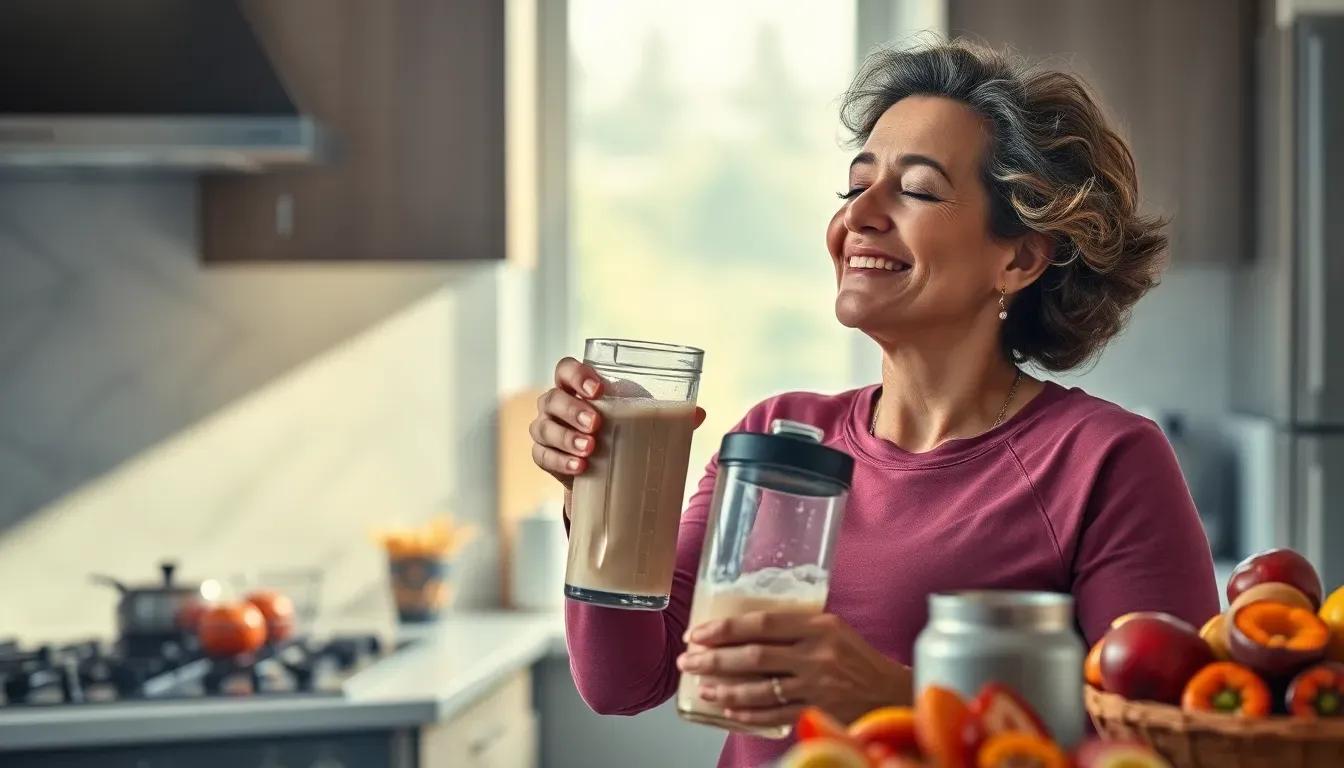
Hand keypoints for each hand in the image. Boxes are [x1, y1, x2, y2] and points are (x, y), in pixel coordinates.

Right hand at [528, 357, 705, 490]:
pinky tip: (579, 467)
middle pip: (553, 399)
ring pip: (544, 428)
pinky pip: (543, 456)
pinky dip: (560, 461)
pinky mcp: (544, 456)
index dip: (577, 375)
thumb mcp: (639, 418)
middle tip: (596, 424)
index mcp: (576, 386)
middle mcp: (556, 403)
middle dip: (574, 411)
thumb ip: (666, 414)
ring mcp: (546, 429)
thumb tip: (700, 414)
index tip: (597, 389)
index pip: (565, 369)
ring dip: (566, 438)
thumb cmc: (619, 430)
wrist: (602, 467)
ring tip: (590, 449)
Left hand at [676, 611, 911, 727]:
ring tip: (703, 688)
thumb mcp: (834, 630)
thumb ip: (797, 628)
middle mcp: (818, 654)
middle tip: (689, 660)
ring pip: (760, 689)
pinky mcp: (819, 711)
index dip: (725, 629)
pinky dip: (749, 713)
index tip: (699, 633)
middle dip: (715, 659)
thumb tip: (748, 626)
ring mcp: (818, 686)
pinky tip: (730, 711)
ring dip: (725, 690)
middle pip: (754, 656)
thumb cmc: (860, 659)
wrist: (893, 693)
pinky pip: (775, 714)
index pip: (762, 623)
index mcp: (819, 626)